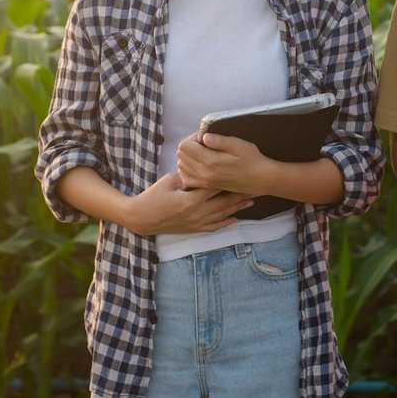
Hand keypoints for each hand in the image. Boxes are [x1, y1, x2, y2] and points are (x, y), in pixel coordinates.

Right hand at [124, 170, 253, 234]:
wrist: (142, 218)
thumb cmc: (153, 197)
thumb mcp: (169, 181)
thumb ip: (188, 176)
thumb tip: (201, 168)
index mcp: (191, 200)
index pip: (215, 188)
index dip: (230, 181)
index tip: (242, 174)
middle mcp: (197, 213)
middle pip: (224, 203)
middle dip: (240, 196)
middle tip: (254, 188)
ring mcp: (196, 223)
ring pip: (221, 216)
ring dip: (237, 208)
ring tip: (251, 202)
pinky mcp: (193, 229)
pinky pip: (213, 227)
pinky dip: (225, 223)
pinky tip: (236, 219)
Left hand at [176, 131, 271, 193]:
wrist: (260, 179)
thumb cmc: (252, 160)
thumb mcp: (239, 145)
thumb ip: (220, 140)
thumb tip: (204, 137)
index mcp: (210, 161)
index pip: (185, 146)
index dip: (192, 137)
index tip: (204, 136)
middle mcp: (203, 173)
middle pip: (181, 155)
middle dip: (189, 145)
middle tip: (203, 143)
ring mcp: (204, 181)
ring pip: (181, 166)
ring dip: (188, 156)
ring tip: (202, 152)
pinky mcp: (206, 186)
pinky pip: (187, 178)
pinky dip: (188, 170)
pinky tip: (198, 164)